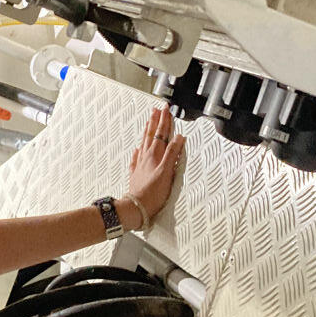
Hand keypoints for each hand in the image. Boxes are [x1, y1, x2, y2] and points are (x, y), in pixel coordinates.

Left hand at [128, 104, 185, 222]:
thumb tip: (179, 138)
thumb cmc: (153, 193)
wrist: (136, 207)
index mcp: (155, 155)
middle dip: (155, 121)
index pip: (161, 133)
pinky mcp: (136, 173)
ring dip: (147, 131)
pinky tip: (137, 149)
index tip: (166, 109)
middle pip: (151, 135)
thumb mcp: (167, 172)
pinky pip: (136, 158)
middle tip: (157, 109)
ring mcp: (140, 164)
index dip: (165, 120)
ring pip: (144, 143)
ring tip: (148, 121)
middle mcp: (146, 157)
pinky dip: (138, 151)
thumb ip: (173, 154)